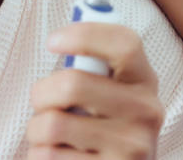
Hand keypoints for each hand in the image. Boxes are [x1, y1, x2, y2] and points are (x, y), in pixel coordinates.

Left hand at [27, 22, 163, 159]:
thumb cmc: (107, 128)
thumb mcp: (117, 96)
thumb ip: (98, 70)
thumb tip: (62, 38)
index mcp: (145, 82)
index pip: (125, 44)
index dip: (84, 35)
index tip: (53, 41)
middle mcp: (146, 112)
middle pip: (73, 83)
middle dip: (41, 92)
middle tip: (41, 101)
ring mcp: (130, 147)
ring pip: (52, 124)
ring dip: (36, 129)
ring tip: (48, 134)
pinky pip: (47, 156)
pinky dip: (39, 155)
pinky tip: (57, 155)